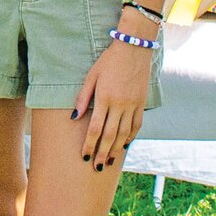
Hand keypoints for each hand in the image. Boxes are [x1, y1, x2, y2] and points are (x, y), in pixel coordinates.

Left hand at [71, 38, 149, 169]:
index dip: (89, 145)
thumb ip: (83, 98)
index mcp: (105, 98)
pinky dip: (130, 137)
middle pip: (110, 135)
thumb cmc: (108, 61)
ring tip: (108, 161)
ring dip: (116, 150)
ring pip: (124, 134)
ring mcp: (133, 105)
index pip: (95, 128)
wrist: (133, 48)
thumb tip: (73, 118)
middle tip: (96, 167)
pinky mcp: (141, 103)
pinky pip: (136, 125)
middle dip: (102, 153)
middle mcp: (120, 104)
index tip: (84, 156)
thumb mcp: (92, 76)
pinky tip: (124, 146)